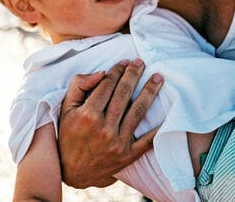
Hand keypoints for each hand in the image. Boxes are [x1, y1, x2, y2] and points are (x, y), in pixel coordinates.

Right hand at [57, 59, 162, 187]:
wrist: (72, 172)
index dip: (117, 71)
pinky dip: (159, 127)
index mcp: (88, 115)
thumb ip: (79, 86)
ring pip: (138, 111)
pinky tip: (168, 112)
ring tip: (158, 77)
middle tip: (141, 62)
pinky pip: (147, 140)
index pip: (107, 85)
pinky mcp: (128, 155)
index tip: (124, 62)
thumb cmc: (68, 135)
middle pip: (124, 94)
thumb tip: (102, 73)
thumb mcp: (66, 108)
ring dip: (150, 92)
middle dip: (134, 75)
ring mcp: (118, 143)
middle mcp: (104, 128)